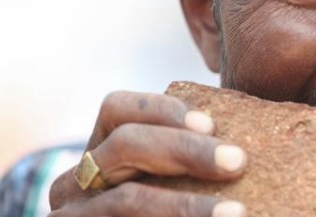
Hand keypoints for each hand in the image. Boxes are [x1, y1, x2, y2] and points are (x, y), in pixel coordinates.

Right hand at [48, 91, 246, 216]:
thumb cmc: (164, 211)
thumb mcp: (166, 182)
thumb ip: (187, 165)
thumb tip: (242, 152)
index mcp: (100, 152)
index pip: (118, 108)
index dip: (163, 109)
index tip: (211, 124)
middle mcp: (77, 179)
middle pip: (125, 144)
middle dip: (186, 148)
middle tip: (237, 161)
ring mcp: (73, 215)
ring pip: (128, 198)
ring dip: (186, 205)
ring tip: (235, 211)